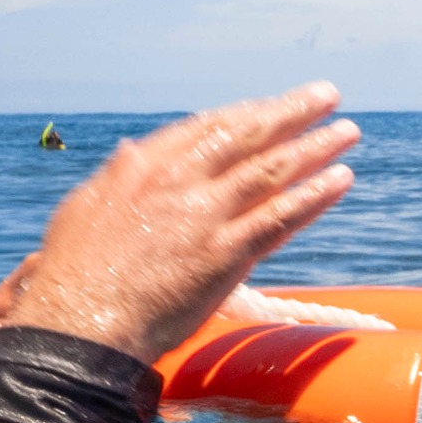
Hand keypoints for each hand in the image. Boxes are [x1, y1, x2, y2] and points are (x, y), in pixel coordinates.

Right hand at [2, 86, 360, 364]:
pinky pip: (280, 219)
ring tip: (347, 132)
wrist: (80, 327)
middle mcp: (180, 183)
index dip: (248, 113)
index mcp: (145, 167)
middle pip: (248, 137)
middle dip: (292, 112)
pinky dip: (314, 197)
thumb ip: (117, 175)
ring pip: (272, 171)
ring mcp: (205, 218)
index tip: (274, 104)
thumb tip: (130, 150)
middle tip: (326, 95)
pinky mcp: (225, 256)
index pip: (208, 126)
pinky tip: (340, 181)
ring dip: (316, 148)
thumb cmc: (74, 275)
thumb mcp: (84, 208)